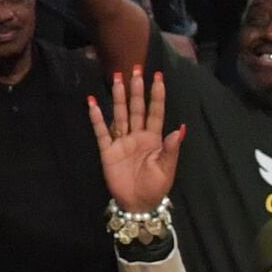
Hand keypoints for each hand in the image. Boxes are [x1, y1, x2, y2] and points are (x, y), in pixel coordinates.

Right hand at [90, 66, 183, 213]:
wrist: (138, 204)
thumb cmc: (156, 186)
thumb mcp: (167, 168)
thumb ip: (171, 148)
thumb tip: (179, 128)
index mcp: (155, 138)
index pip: (156, 111)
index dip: (157, 94)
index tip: (158, 76)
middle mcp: (138, 135)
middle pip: (137, 107)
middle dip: (137, 88)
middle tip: (136, 68)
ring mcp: (122, 142)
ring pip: (120, 114)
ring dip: (118, 97)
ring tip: (116, 78)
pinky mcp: (108, 151)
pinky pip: (101, 132)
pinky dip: (97, 118)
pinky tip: (92, 103)